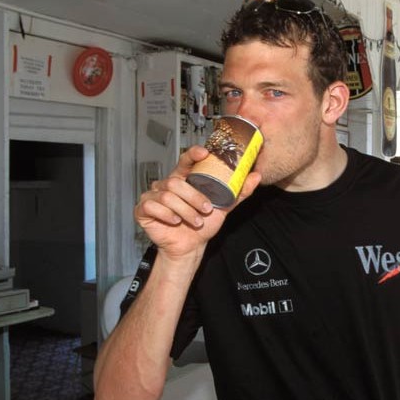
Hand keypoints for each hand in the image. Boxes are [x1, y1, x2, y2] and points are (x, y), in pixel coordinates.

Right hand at [134, 145, 260, 260]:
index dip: (192, 154)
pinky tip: (175, 221)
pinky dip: (167, 215)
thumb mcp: (224, 206)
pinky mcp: (144, 209)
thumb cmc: (203, 224)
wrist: (191, 246)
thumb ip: (239, 192)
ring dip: (184, 210)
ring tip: (194, 221)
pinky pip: (152, 206)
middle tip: (205, 210)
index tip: (204, 153)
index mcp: (185, 179)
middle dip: (193, 197)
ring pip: (167, 196)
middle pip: (176, 181)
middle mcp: (168, 184)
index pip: (186, 160)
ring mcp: (153, 195)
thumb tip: (255, 176)